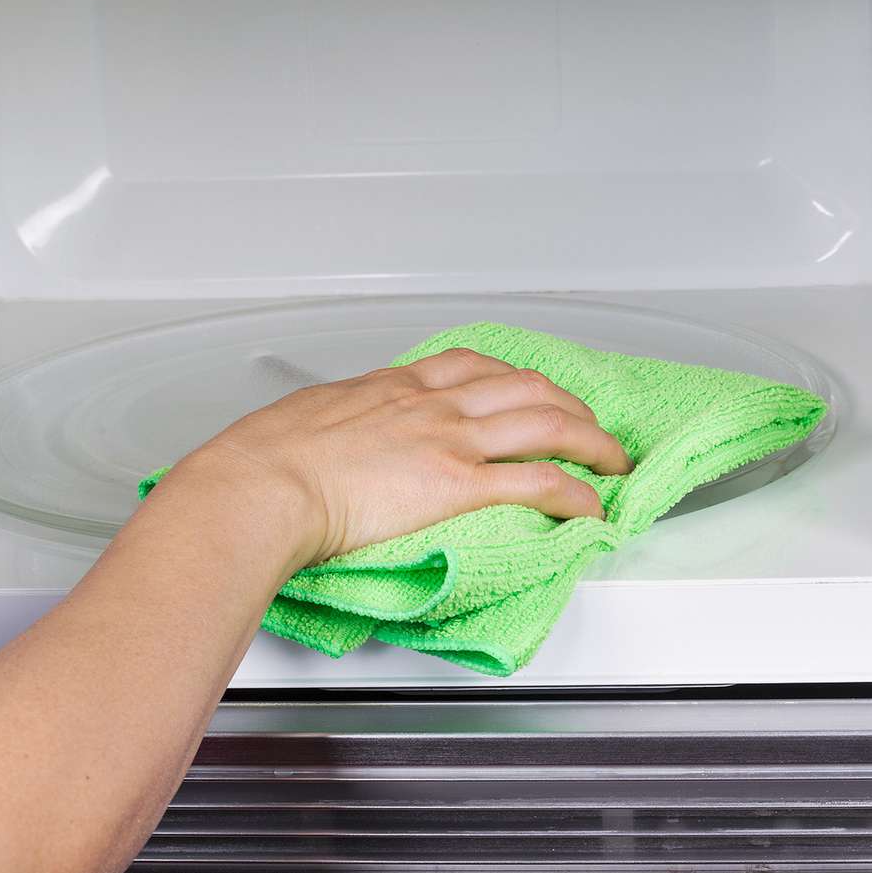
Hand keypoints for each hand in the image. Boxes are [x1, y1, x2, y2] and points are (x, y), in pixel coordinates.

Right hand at [148, 348, 632, 574]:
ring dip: (592, 443)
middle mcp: (433, 404)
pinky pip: (539, 481)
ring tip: (613, 463)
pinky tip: (593, 506)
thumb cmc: (264, 460)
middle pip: (526, 388)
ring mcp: (450, 440)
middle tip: (590, 428)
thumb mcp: (307, 418)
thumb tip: (336, 436)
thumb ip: (340, 422)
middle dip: (570, 406)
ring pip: (547, 424)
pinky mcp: (458, 484)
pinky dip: (577, 492)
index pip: (472, 366)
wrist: (258, 486)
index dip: (514, 379)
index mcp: (394, 386)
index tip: (531, 392)